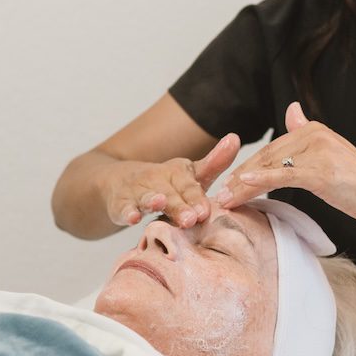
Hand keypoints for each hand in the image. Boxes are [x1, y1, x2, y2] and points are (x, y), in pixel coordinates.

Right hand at [104, 133, 239, 227]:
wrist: (120, 182)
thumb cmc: (165, 184)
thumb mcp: (189, 175)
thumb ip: (214, 163)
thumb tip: (235, 138)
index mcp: (176, 172)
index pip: (188, 185)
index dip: (196, 197)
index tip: (205, 210)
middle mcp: (156, 178)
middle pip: (170, 193)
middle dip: (180, 205)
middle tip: (191, 218)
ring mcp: (137, 191)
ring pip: (146, 197)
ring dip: (152, 201)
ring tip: (159, 203)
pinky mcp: (120, 204)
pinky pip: (123, 208)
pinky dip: (127, 213)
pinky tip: (132, 218)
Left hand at [216, 103, 355, 222]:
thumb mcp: (331, 151)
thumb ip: (307, 134)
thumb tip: (292, 109)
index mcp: (312, 129)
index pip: (270, 150)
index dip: (247, 168)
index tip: (228, 184)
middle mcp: (313, 135)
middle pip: (266, 158)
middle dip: (240, 179)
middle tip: (219, 196)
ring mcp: (318, 153)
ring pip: (271, 168)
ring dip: (243, 185)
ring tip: (225, 201)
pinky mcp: (322, 172)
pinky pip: (285, 176)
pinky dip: (261, 180)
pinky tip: (243, 185)